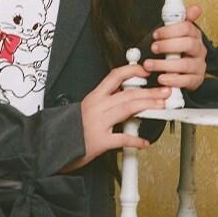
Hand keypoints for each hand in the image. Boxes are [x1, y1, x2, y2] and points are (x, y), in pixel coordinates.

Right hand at [58, 59, 174, 172]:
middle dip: (150, 92)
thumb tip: (124, 99)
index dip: (132, 71)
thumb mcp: (86, 110)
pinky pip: (122, 138)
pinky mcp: (99, 141)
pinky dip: (135, 140)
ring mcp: (98, 123)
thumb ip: (105, 104)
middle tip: (164, 92)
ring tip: (161, 106)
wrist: (52, 146)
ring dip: (148, 106)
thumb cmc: (70, 130)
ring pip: (127, 108)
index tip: (146, 70)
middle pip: (128, 93)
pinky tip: (145, 142)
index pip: (115, 76)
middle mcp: (97, 107)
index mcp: (94, 97)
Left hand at [144, 4, 207, 94]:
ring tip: (149, 65)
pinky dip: (173, 80)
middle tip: (153, 48)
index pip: (187, 28)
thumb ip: (181, 21)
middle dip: (168, 45)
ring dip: (165, 64)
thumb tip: (196, 8)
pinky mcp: (196, 80)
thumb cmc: (177, 52)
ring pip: (185, 64)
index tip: (156, 35)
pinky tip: (161, 78)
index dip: (170, 30)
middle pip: (188, 44)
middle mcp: (199, 50)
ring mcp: (199, 66)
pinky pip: (186, 81)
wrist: (183, 73)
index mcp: (195, 36)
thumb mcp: (176, 35)